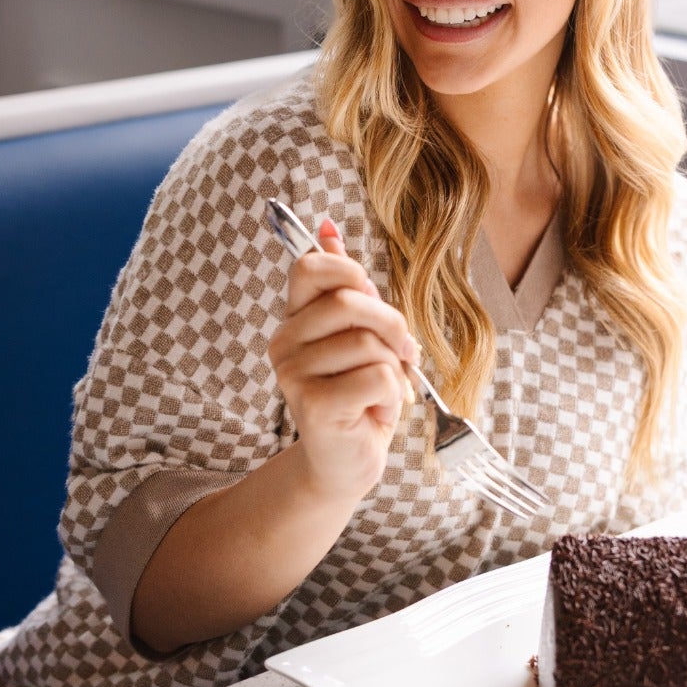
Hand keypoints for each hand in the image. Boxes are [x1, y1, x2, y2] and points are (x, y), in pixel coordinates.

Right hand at [267, 218, 418, 503]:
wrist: (348, 460)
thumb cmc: (359, 395)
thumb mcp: (358, 333)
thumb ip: (345, 285)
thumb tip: (326, 227)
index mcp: (294, 319)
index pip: (310, 266)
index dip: (350, 273)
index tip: (371, 299)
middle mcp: (284, 343)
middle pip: (349, 302)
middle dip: (392, 325)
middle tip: (402, 353)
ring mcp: (293, 376)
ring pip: (369, 343)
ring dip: (395, 369)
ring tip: (383, 391)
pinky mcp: (313, 406)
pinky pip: (377, 377)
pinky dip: (393, 395)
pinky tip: (378, 411)